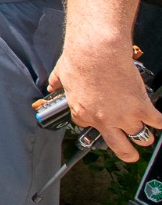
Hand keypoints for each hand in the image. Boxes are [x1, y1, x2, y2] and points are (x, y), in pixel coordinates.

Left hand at [49, 44, 161, 162]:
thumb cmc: (80, 59)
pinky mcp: (142, 108)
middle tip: (129, 152)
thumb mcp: (62, 74)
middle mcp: (104, 120)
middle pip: (120, 148)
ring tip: (144, 130)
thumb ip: (58, 83)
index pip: (88, 127)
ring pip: (141, 138)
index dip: (96, 123)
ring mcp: (124, 116)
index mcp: (82, 113)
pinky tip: (157, 119)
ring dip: (144, 134)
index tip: (101, 120)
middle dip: (127, 153)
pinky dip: (159, 121)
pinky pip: (158, 123)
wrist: (97, 51)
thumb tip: (52, 85)